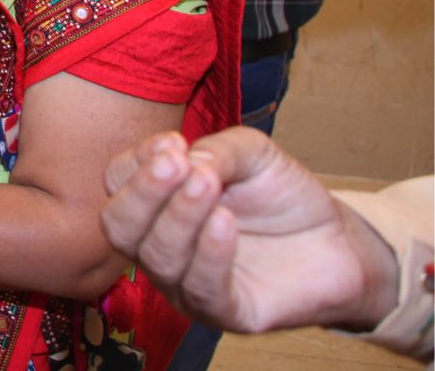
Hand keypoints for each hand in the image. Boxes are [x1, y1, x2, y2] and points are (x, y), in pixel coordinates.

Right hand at [100, 128, 397, 334]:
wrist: (339, 242)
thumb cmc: (284, 196)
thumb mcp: (252, 154)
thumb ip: (218, 149)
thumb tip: (188, 159)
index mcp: (156, 203)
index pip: (118, 183)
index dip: (136, 161)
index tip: (173, 143)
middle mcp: (159, 245)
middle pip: (119, 225)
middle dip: (143, 192)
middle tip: (176, 163)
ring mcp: (186, 283)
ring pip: (157, 257)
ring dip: (179, 216)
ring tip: (209, 184)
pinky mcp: (224, 312)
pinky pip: (201, 288)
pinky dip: (208, 253)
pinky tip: (225, 223)